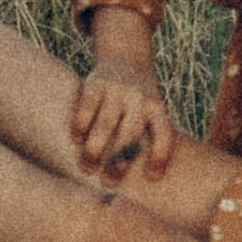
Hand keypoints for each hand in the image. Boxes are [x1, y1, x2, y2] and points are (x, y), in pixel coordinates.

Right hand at [70, 61, 178, 179]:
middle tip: (109, 182)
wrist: (125, 58)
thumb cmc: (139, 102)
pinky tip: (76, 140)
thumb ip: (147, 139)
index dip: (160, 155)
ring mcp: (118, 90)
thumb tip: (145, 182)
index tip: (152, 177)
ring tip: (88, 168)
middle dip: (119, 160)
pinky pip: (87, 107)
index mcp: (158, 108)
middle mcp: (140, 98)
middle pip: (131, 134)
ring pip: (106, 123)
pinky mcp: (96, 83)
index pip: (164, 133)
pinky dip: (80, 125)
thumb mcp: (151, 113)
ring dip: (95, 149)